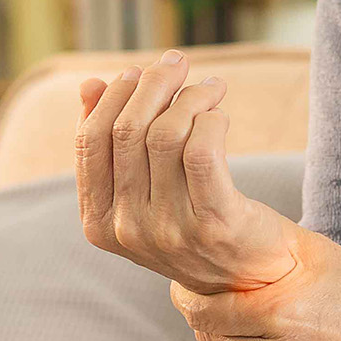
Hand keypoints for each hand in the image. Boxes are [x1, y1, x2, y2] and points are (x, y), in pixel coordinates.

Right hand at [76, 48, 302, 294]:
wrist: (251, 276)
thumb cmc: (193, 220)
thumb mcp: (143, 190)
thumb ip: (113, 144)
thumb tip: (89, 85)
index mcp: (98, 222)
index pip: (90, 141)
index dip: (112, 98)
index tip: (137, 73)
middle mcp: (128, 229)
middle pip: (128, 131)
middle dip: (152, 85)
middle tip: (176, 63)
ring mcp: (169, 230)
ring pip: (165, 134)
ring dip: (190, 96)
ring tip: (210, 87)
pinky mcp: (214, 222)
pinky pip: (202, 149)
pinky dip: (209, 118)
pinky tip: (220, 114)